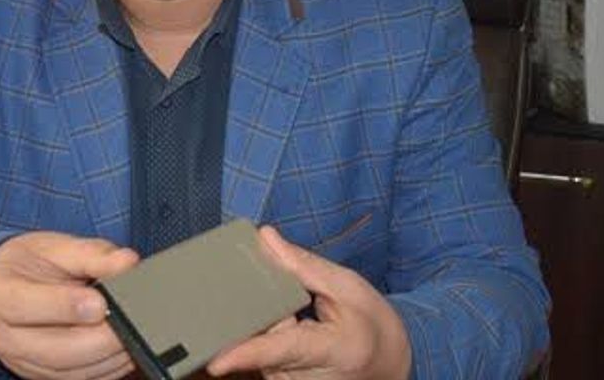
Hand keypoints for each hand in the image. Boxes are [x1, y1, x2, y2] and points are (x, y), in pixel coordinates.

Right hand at [0, 231, 139, 379]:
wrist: (6, 285)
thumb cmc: (29, 264)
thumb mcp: (53, 247)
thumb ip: (91, 254)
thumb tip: (127, 262)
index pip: (25, 306)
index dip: (65, 306)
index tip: (101, 302)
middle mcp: (4, 335)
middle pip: (54, 350)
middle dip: (100, 338)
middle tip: (131, 320)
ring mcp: (22, 361)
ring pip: (70, 371)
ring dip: (109, 356)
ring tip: (134, 331)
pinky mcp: (41, 376)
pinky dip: (107, 368)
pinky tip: (125, 348)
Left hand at [206, 226, 411, 379]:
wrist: (387, 364)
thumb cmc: (372, 326)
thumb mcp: (348, 287)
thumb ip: (304, 265)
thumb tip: (266, 238)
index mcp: (332, 351)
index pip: (281, 351)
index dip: (247, 355)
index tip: (217, 363)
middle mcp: (306, 378)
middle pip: (262, 342)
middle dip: (256, 312)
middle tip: (284, 296)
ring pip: (257, 348)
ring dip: (262, 324)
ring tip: (295, 315)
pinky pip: (259, 356)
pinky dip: (263, 336)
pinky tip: (285, 326)